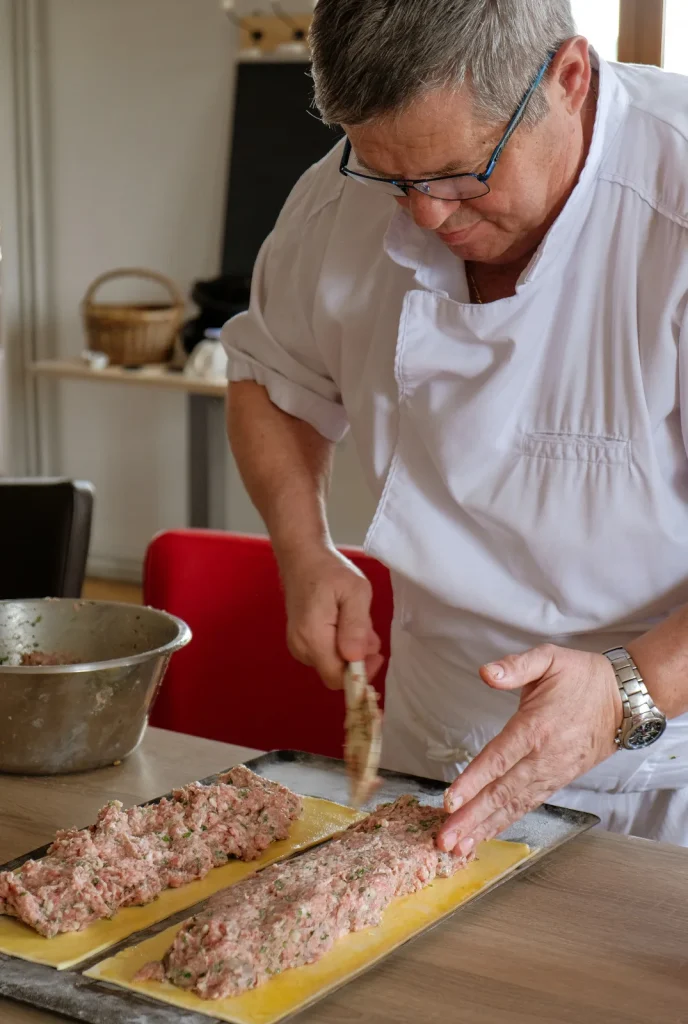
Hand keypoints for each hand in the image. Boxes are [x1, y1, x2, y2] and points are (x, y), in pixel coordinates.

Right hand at [279, 546, 382, 689]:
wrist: (302, 556)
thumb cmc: (330, 571)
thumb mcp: (355, 591)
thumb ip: (356, 626)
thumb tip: (355, 657)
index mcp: (313, 637)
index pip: (336, 678)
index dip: (360, 674)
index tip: (377, 655)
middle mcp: (300, 647)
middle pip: (335, 672)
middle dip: (358, 659)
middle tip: (369, 631)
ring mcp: (297, 644)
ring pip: (331, 663)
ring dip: (350, 650)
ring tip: (358, 621)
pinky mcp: (299, 640)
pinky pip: (324, 653)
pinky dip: (339, 645)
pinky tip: (345, 623)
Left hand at [436, 644, 621, 855]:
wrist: (624, 700)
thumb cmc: (583, 677)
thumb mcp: (549, 658)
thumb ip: (516, 666)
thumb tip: (486, 672)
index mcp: (536, 726)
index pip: (499, 758)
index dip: (473, 781)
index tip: (451, 801)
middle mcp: (543, 756)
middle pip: (502, 792)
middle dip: (472, 818)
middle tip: (445, 838)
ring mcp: (551, 773)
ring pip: (514, 805)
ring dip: (484, 827)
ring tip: (459, 846)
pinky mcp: (557, 780)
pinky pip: (527, 805)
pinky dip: (505, 823)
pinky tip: (485, 835)